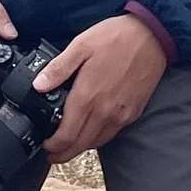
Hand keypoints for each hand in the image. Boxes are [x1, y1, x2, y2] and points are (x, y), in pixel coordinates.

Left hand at [37, 14, 166, 160]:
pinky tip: (91, 131)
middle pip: (80, 145)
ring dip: (81, 148)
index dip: (53, 147)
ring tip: (69, 145)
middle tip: (52, 154)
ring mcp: (120, 115)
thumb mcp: (81, 45)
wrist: (152, 36)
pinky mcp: (133, 113)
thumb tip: (38, 85)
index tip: (45, 147)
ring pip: (96, 143)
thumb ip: (58, 68)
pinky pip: (111, 134)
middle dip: (63, 154)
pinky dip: (98, 139)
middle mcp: (104, 111)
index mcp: (87, 96)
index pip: (66, 135)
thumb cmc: (116, 37)